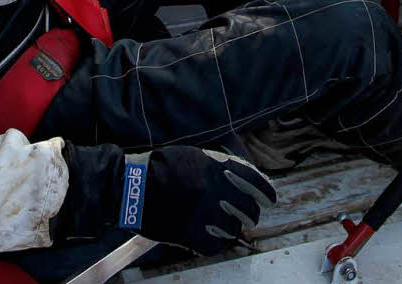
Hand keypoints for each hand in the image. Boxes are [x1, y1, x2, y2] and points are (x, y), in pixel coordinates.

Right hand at [128, 146, 275, 253]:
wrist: (131, 185)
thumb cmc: (161, 167)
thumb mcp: (194, 156)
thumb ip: (220, 165)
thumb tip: (247, 176)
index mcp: (216, 168)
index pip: (254, 181)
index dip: (266, 192)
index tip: (269, 199)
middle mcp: (213, 191)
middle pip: (248, 209)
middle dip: (250, 213)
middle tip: (246, 215)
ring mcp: (202, 213)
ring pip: (233, 229)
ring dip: (234, 229)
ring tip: (229, 226)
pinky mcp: (189, 234)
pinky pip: (214, 245)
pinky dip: (217, 243)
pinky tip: (215, 238)